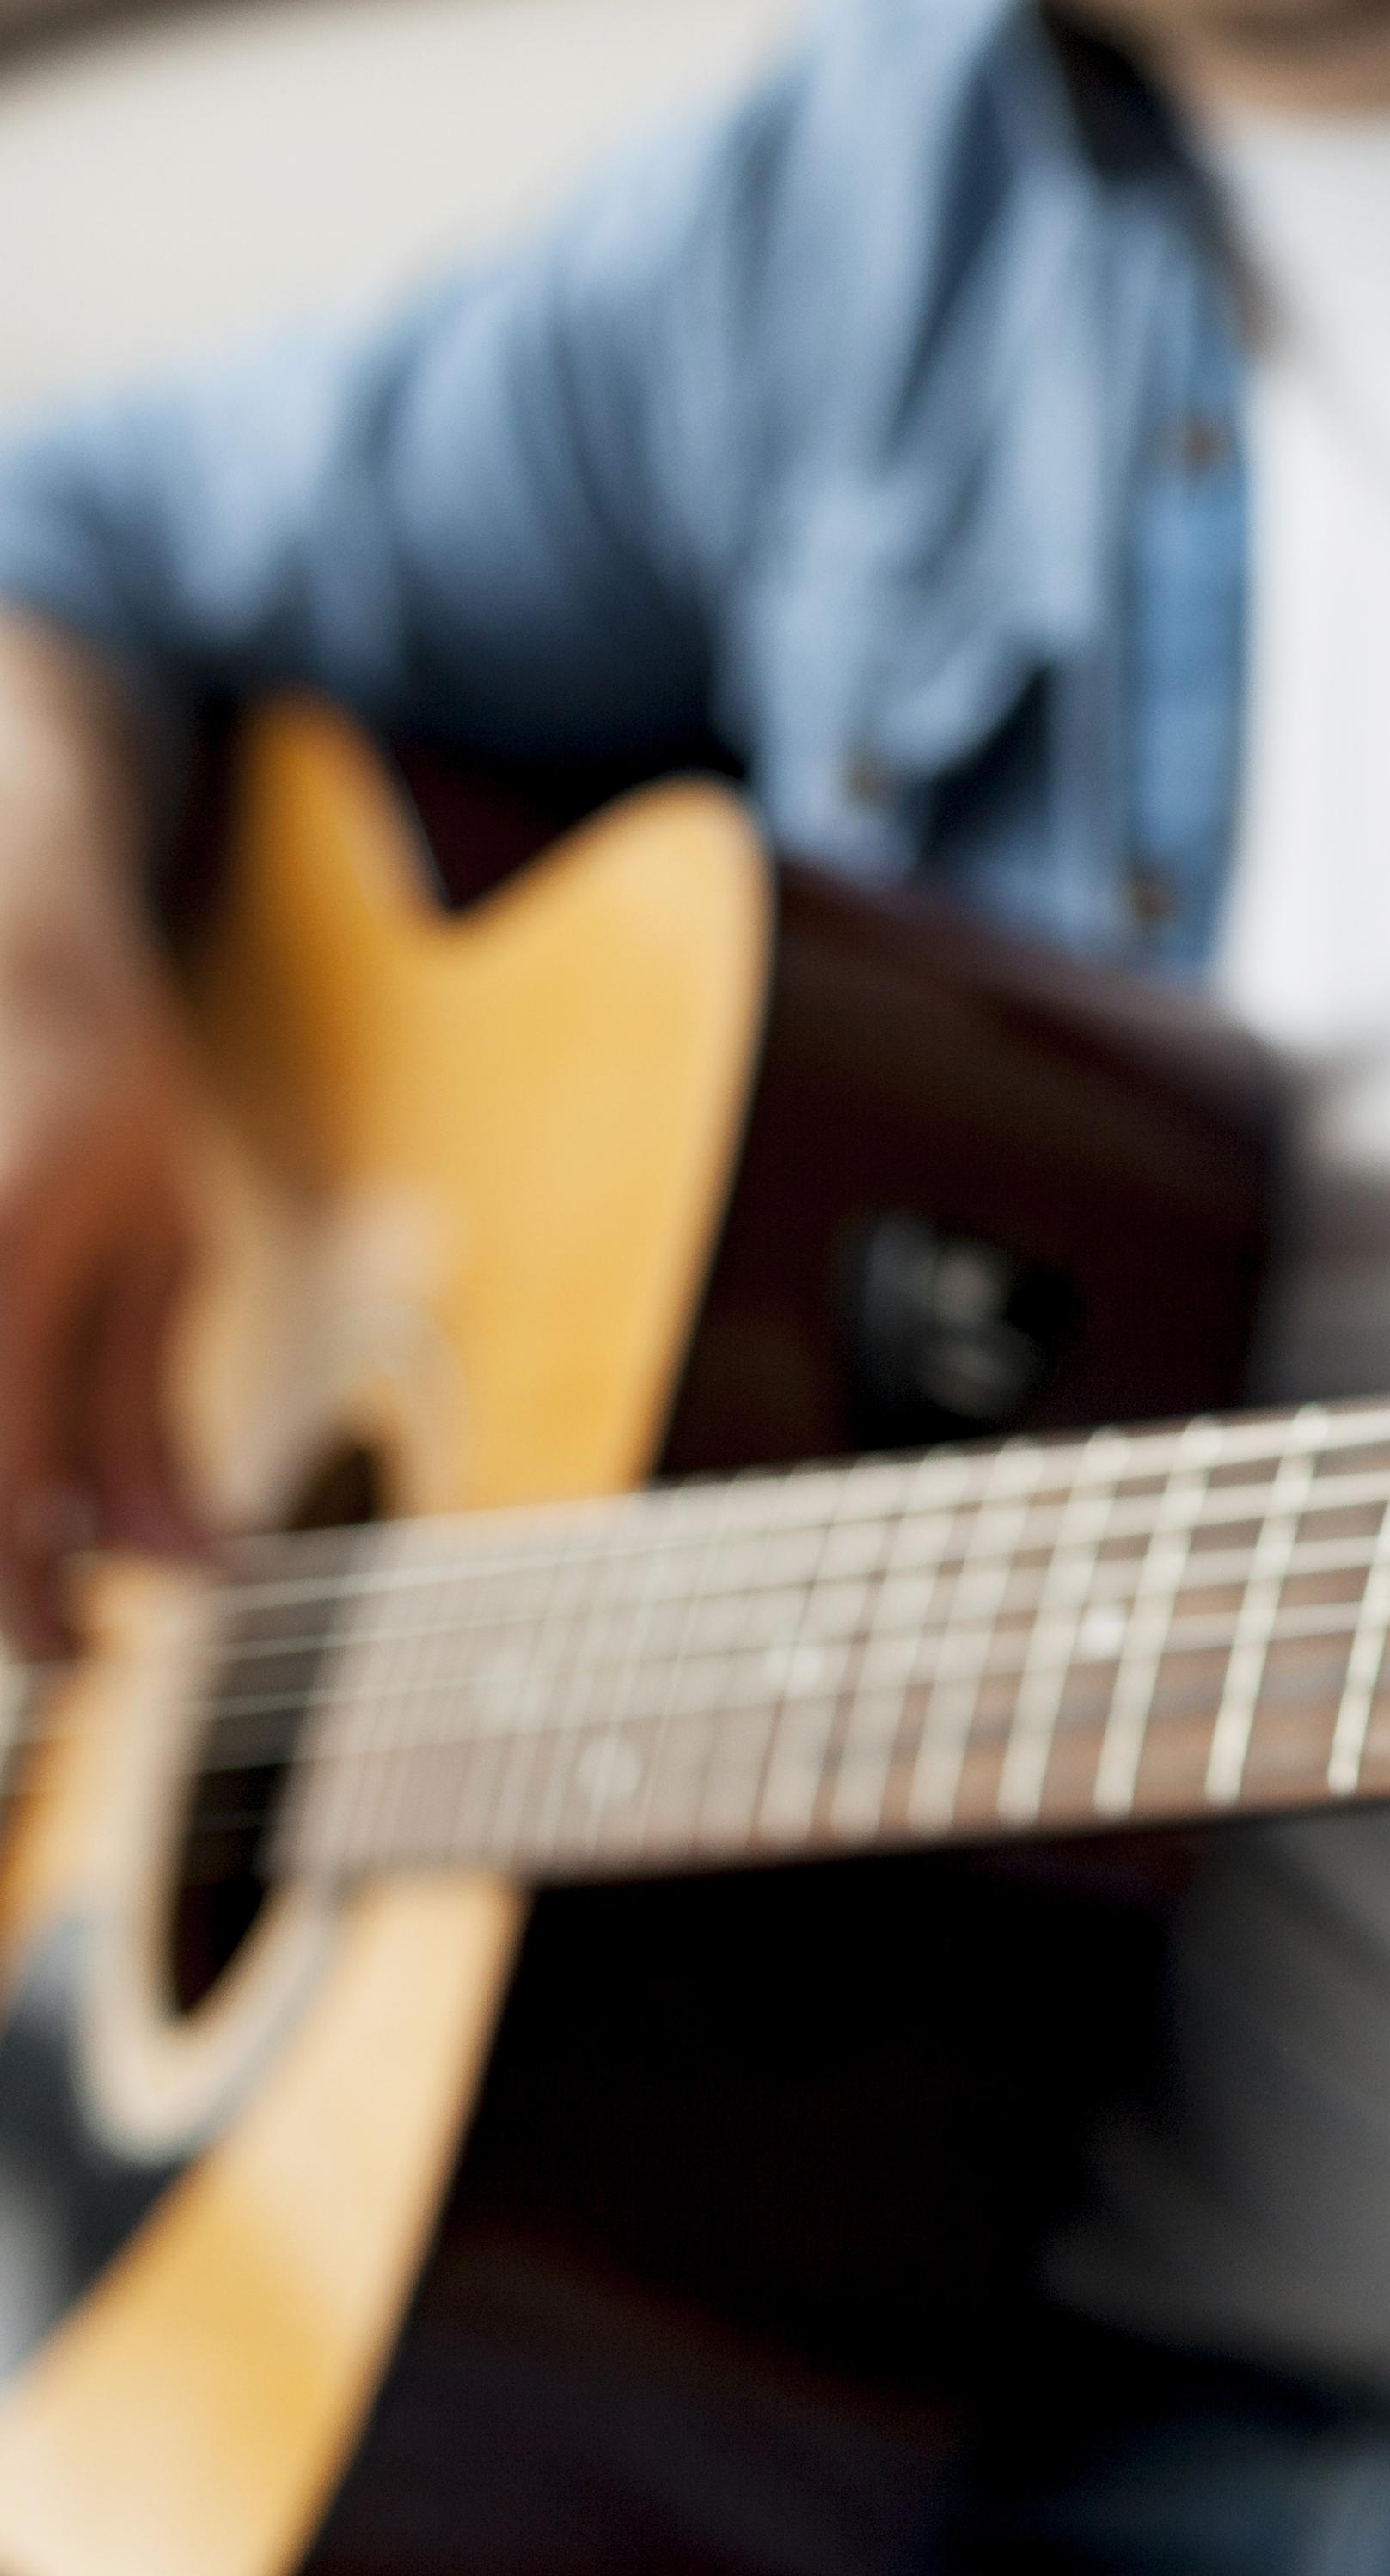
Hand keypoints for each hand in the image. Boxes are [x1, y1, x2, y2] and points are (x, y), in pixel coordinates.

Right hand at [0, 622, 197, 1655]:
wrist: (1, 917)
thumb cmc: (93, 1080)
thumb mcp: (157, 1235)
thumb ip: (146, 1408)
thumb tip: (186, 1574)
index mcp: (6, 1257)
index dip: (22, 1608)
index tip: (76, 1658)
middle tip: (55, 1613)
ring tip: (45, 1524)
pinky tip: (28, 1454)